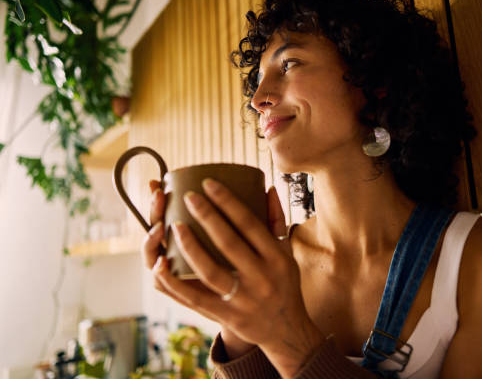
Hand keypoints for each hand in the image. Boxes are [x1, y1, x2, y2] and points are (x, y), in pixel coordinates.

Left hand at [152, 179, 324, 376]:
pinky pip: (195, 299)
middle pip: (229, 243)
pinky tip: (160, 263)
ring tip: (173, 225)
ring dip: (189, 246)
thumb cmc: (284, 284)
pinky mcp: (226, 316)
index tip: (208, 183)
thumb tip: (268, 188)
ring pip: (210, 271)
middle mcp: (261, 278)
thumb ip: (276, 221)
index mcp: (277, 258)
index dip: (228, 201)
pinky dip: (175, 282)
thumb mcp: (287, 252)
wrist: (287, 331)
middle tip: (188, 196)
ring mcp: (243, 300)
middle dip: (206, 216)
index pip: (250, 224)